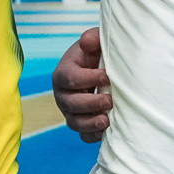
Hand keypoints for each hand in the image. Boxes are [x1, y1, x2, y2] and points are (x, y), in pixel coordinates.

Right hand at [51, 27, 111, 142]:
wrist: (101, 68)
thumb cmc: (97, 53)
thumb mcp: (95, 41)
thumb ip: (92, 37)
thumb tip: (87, 42)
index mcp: (63, 72)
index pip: (70, 78)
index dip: (88, 79)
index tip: (108, 77)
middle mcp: (62, 94)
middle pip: (70, 103)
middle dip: (91, 103)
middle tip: (111, 100)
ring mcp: (70, 111)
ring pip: (74, 122)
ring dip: (90, 123)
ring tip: (107, 120)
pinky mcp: (80, 123)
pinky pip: (82, 135)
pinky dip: (93, 136)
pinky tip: (106, 132)